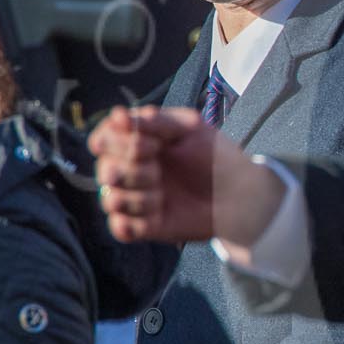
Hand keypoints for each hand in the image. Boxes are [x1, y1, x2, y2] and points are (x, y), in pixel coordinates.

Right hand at [89, 107, 283, 247]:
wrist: (240, 195)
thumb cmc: (216, 157)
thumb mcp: (190, 127)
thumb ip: (154, 120)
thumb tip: (116, 115)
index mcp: (137, 143)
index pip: (103, 140)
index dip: (118, 143)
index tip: (150, 144)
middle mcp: (130, 170)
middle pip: (105, 170)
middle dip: (133, 170)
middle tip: (158, 170)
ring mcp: (135, 198)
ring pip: (111, 199)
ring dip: (139, 197)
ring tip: (163, 195)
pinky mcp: (143, 226)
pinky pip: (120, 228)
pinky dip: (136, 222)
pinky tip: (158, 214)